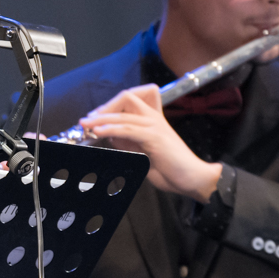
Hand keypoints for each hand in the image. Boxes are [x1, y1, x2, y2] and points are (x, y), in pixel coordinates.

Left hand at [78, 84, 222, 200]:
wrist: (192, 179)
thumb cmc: (170, 169)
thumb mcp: (142, 153)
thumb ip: (128, 143)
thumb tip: (110, 136)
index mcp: (153, 119)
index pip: (131, 99)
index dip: (111, 105)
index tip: (96, 117)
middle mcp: (154, 118)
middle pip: (127, 98)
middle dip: (104, 107)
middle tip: (87, 120)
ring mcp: (155, 126)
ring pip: (123, 115)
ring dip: (100, 119)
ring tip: (85, 124)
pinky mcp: (154, 137)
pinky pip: (128, 129)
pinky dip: (110, 129)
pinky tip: (99, 132)